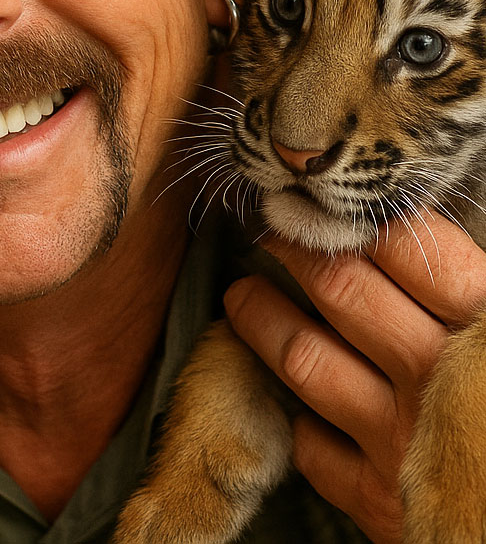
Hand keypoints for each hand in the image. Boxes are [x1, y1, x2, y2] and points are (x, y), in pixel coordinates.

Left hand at [224, 212, 485, 542]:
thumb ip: (460, 288)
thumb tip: (399, 226)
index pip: (409, 248)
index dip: (356, 220)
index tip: (325, 203)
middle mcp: (442, 381)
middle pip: (340, 288)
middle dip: (294, 249)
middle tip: (273, 231)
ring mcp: (406, 441)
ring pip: (304, 356)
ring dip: (261, 317)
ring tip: (243, 292)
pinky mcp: (381, 499)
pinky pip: (312, 446)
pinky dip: (299, 420)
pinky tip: (294, 400)